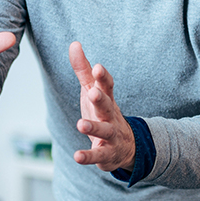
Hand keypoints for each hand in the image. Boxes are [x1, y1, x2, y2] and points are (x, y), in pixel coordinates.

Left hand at [68, 41, 135, 172]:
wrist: (125, 147)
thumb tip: (74, 44)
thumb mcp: (93, 91)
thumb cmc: (104, 113)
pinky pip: (98, 155)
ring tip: (80, 124)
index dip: (103, 78)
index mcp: (107, 99)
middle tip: (92, 93)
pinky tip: (77, 156)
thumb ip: (83, 70)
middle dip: (101, 99)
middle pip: (107, 106)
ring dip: (93, 127)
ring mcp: (111, 135)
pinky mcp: (106, 153)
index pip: (108, 86)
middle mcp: (111, 116)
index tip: (97, 67)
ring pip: (104, 130)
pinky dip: (88, 156)